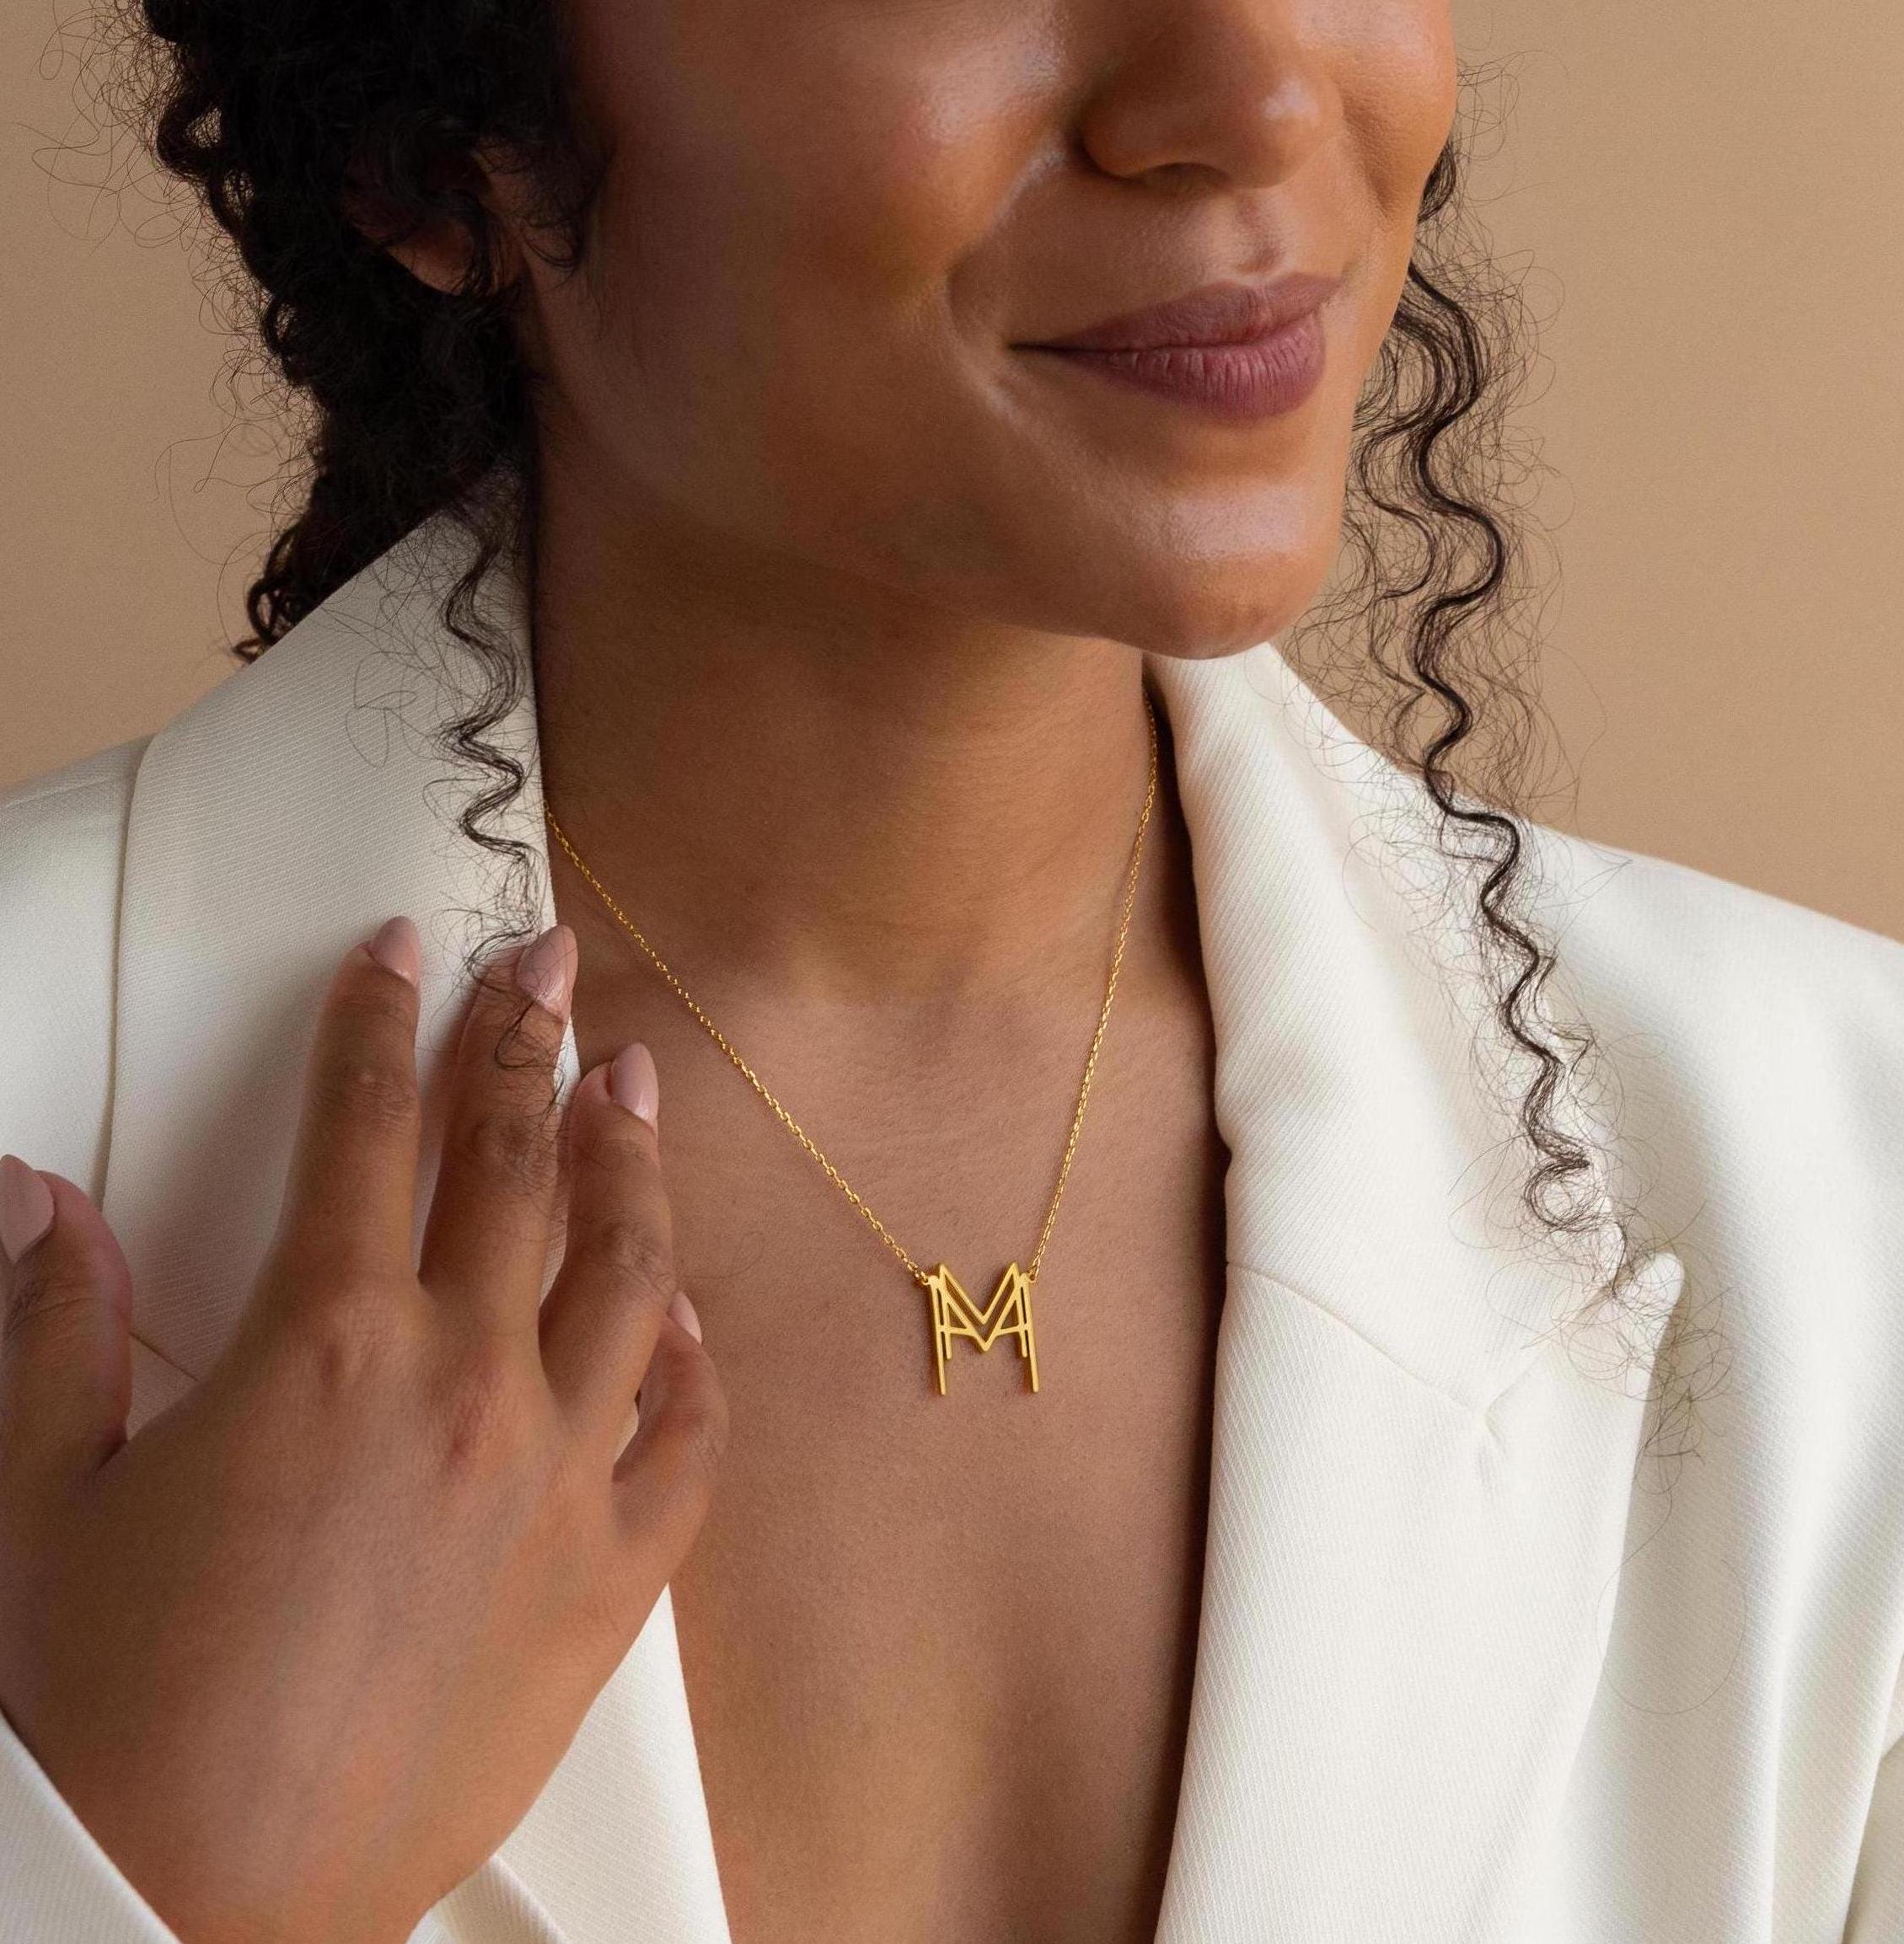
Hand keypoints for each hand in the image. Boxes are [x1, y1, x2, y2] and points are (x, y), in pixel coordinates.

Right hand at [0, 917, 726, 1943]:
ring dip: (631, 1165)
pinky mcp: (610, 1579)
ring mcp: (556, 1479)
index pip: (365, 1126)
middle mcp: (464, 1385)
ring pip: (628, 1274)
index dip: (382, 1020)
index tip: (409, 948)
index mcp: (324, 1344)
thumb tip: (35, 1197)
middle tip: (553, 966)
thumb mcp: (48, 1500)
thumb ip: (57, 1330)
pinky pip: (686, 1443)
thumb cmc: (110, 1708)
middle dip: (526, 1045)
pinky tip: (683, 1314)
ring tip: (632, 1087)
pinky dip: (692, 1364)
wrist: (196, 1904)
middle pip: (514, 1164)